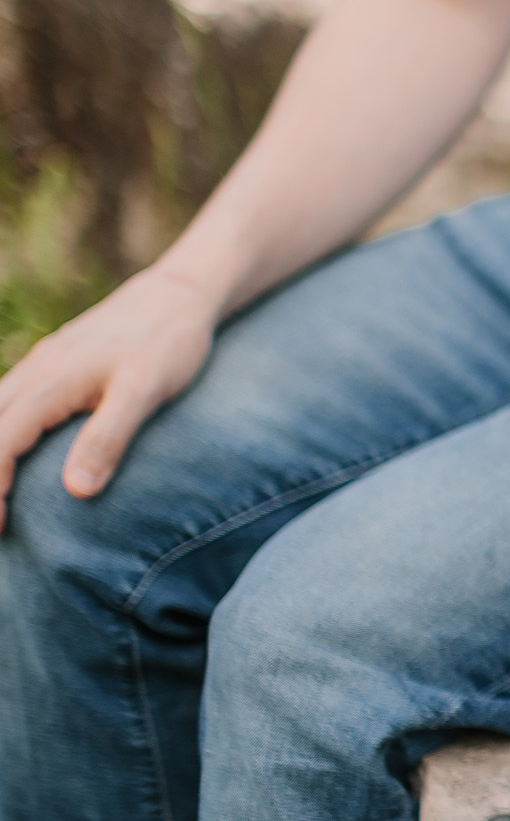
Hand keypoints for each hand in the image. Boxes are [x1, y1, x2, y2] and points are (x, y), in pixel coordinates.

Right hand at [0, 266, 222, 529]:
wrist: (180, 293)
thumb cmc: (168, 342)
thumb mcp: (146, 391)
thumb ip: (109, 437)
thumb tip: (75, 492)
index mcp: (51, 384)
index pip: (2, 443)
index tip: (1, 527)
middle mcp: (35, 373)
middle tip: (1, 526)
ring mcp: (40, 367)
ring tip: (1, 496)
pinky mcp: (52, 365)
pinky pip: (9, 401)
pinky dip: (2, 431)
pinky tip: (12, 452)